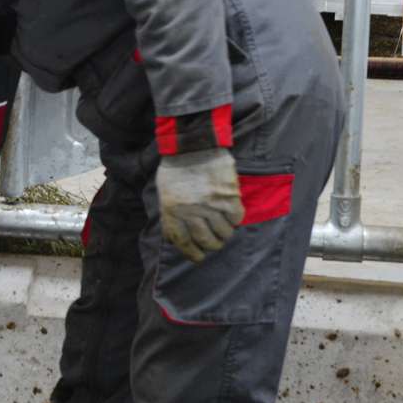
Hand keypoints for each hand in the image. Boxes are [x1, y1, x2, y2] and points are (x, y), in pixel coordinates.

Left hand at [155, 148, 243, 262]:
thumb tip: (180, 238)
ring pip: (224, 233)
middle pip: (206, 241)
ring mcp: (211, 204)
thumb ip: (172, 216)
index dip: (192, 254)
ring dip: (225, 233)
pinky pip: (236, 218)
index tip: (199, 257)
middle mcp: (191, 211)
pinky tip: (231, 214)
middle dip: (212, 245)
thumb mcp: (165, 194)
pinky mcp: (228, 196)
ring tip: (224, 227)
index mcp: (172, 212)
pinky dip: (235, 219)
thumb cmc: (175, 169)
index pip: (183, 243)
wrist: (192, 145)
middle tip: (215, 242)